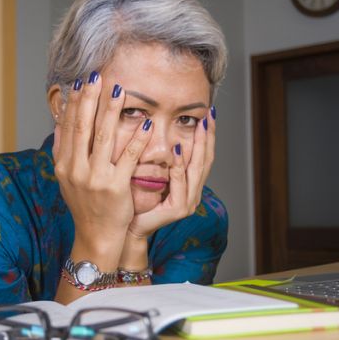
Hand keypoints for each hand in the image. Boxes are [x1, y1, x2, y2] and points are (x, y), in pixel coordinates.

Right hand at [53, 73, 152, 257]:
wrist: (96, 236)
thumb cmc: (85, 205)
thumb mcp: (67, 179)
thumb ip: (63, 151)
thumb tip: (60, 122)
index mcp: (65, 165)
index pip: (70, 127)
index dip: (76, 103)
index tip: (82, 82)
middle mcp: (77, 170)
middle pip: (84, 127)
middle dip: (91, 99)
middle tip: (98, 76)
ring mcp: (96, 178)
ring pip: (105, 138)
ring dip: (112, 112)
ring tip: (120, 91)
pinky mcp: (116, 187)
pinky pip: (128, 158)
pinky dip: (136, 140)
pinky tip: (144, 124)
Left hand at [126, 107, 215, 239]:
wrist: (128, 226)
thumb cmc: (137, 199)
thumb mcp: (152, 173)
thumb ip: (162, 158)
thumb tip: (160, 127)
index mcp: (189, 184)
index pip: (203, 155)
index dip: (207, 135)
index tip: (208, 113)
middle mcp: (193, 192)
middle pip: (206, 159)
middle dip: (208, 136)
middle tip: (209, 115)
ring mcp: (189, 202)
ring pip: (196, 169)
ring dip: (198, 146)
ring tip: (200, 127)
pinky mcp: (179, 209)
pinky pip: (180, 183)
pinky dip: (179, 166)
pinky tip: (177, 151)